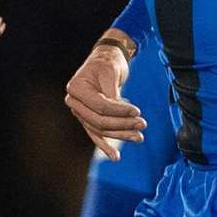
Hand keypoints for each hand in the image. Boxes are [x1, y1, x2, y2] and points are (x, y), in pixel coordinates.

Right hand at [63, 44, 145, 158]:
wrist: (105, 59)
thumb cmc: (107, 62)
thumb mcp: (110, 72)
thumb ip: (112, 93)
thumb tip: (119, 114)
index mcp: (76, 88)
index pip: (99, 106)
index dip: (119, 111)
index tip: (137, 111)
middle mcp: (74, 102)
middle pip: (99, 121)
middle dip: (122, 125)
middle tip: (143, 124)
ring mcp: (80, 112)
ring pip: (101, 130)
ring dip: (121, 135)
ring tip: (139, 137)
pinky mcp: (89, 118)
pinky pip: (96, 134)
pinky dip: (105, 146)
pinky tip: (115, 157)